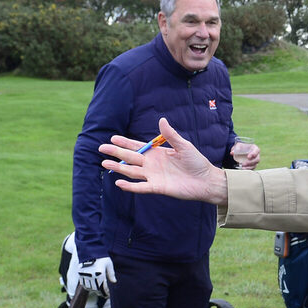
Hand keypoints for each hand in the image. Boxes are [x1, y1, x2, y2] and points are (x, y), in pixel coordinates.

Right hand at [78, 256, 115, 292]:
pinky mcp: (80, 274)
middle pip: (95, 289)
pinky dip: (87, 286)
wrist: (89, 250)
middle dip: (99, 292)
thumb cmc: (101, 257)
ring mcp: (85, 275)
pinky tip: (90, 286)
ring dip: (93, 290)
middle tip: (103, 294)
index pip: (103, 287)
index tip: (108, 294)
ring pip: (89, 287)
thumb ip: (111, 274)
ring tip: (97, 290)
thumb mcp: (109, 264)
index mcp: (100, 274)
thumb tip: (114, 281)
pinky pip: (83, 284)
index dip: (106, 292)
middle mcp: (92, 276)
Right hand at [99, 118, 229, 204]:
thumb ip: (171, 135)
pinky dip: (130, 186)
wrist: (206, 180)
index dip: (125, 142)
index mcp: (157, 153)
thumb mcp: (184, 146)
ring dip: (119, 168)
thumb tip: (161, 120)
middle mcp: (152, 164)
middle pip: (130, 158)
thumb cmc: (196, 162)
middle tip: (102, 148)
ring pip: (132, 171)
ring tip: (105, 164)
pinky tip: (118, 182)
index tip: (112, 137)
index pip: (137, 146)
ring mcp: (153, 176)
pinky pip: (141, 187)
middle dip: (116, 152)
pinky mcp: (157, 187)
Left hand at [232, 137, 260, 169]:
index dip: (254, 154)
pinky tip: (243, 169)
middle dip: (250, 162)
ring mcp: (255, 160)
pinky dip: (247, 169)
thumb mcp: (238, 146)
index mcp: (254, 148)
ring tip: (242, 167)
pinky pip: (252, 168)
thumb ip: (236, 148)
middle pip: (257, 159)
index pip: (257, 150)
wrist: (240, 151)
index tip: (248, 157)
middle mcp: (256, 155)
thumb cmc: (241, 147)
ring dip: (249, 167)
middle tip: (243, 163)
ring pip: (255, 165)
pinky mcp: (253, 165)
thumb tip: (232, 153)